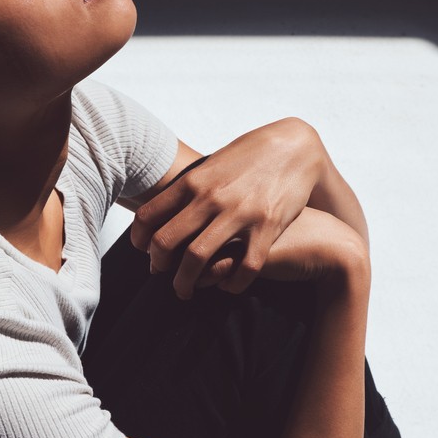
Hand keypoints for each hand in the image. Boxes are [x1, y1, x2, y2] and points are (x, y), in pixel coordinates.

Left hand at [131, 118, 323, 298]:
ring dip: (184, 282)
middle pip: (166, 241)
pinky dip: (232, 284)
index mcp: (194, 180)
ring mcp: (239, 213)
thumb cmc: (252, 155)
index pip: (149, 215)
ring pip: (196, 258)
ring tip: (185, 290)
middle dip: (158, 265)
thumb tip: (162, 204)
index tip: (144, 250)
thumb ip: (191, 185)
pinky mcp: (267, 227)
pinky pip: (244, 268)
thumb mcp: (214, 163)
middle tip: (160, 273)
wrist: (297, 147)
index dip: (140, 239)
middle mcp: (211, 196)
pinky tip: (228, 287)